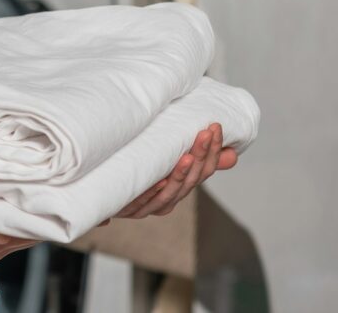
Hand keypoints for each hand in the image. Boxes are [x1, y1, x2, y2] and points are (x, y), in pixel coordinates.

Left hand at [107, 123, 237, 221]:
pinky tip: (159, 179)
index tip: (215, 128)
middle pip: (192, 180)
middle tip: (206, 133)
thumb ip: (197, 156)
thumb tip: (232, 153)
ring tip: (188, 156)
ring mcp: (151, 206)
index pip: (204, 170)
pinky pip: (145, 201)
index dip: (212, 151)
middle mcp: (169, 199)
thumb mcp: (170, 161)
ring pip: (172, 191)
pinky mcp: (132, 209)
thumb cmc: (140, 172)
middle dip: (201, 156)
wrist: (104, 193)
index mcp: (180, 187)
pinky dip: (153, 191)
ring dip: (180, 174)